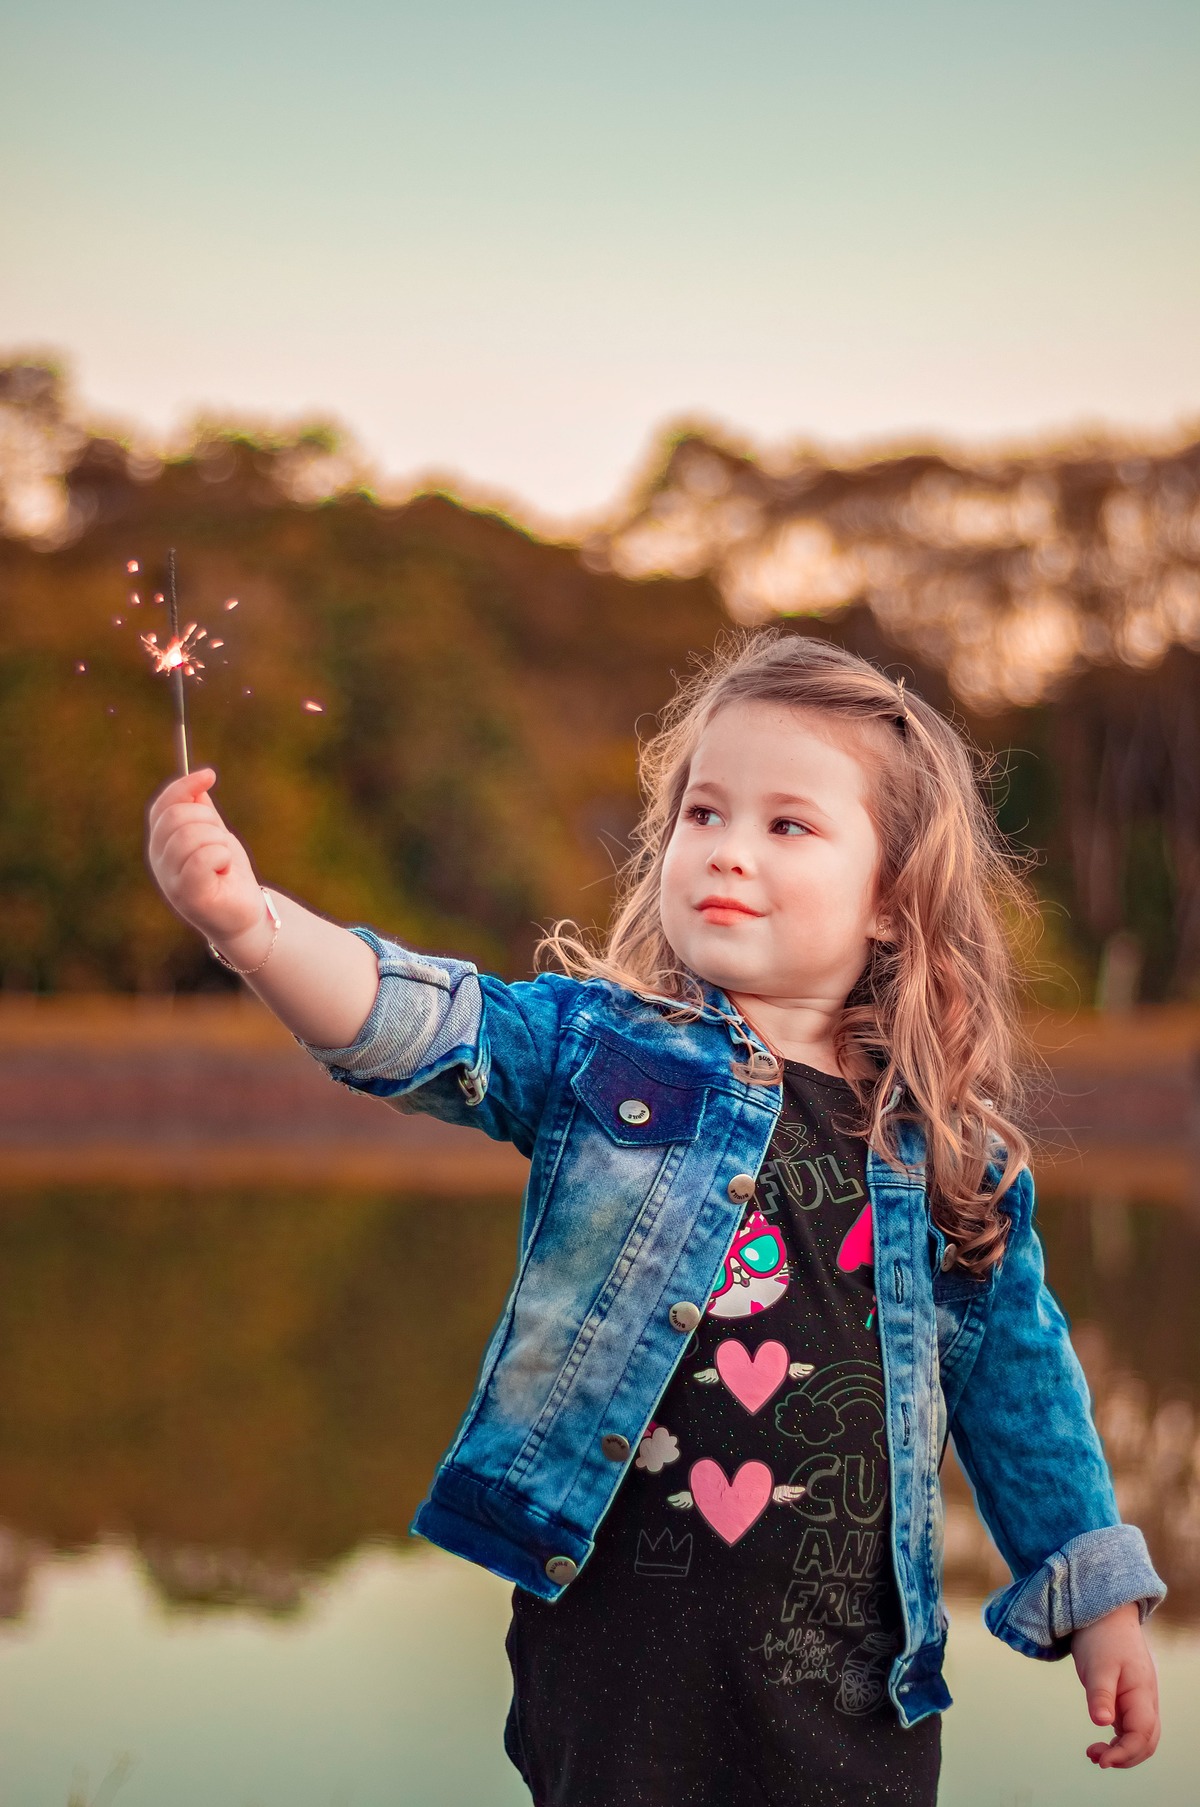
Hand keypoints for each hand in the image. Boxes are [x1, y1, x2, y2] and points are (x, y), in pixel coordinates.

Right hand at [146, 768, 264, 948]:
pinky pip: (203, 858)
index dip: (184, 786)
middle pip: (177, 816)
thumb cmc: (229, 875)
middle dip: (209, 820)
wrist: (245, 914)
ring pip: (192, 835)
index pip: (163, 806)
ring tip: (223, 862)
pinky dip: (222, 857)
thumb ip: (202, 811)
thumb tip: (197, 781)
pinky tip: (224, 870)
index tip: (210, 775)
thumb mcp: (215, 835)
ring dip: (218, 842)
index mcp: (161, 843)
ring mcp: (170, 879)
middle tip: (222, 842)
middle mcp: (159, 861)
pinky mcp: (188, 895)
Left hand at [1072, 1602, 1159, 1768]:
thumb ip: (1100, 1694)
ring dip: (1122, 1751)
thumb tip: (1101, 1722)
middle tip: (1095, 1757)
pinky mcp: (1129, 1698)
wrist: (1105, 1613)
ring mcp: (1139, 1700)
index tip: (1101, 1760)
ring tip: (1094, 1753)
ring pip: (1141, 1737)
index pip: (1141, 1736)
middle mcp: (1146, 1700)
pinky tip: (1102, 1739)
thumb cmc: (1102, 1637)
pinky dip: (1119, 1739)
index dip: (1124, 1753)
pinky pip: (1131, 1726)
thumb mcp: (1098, 1665)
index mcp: (1142, 1693)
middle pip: (1146, 1742)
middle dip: (1125, 1757)